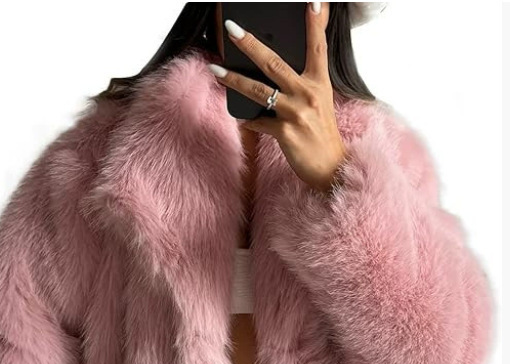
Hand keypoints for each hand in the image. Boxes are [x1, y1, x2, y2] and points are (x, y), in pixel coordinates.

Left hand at [207, 3, 346, 192]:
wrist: (329, 167)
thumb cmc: (321, 134)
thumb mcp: (320, 101)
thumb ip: (303, 82)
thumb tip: (277, 69)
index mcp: (319, 82)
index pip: (317, 46)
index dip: (315, 23)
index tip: (312, 2)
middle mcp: (308, 94)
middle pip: (274, 62)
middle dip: (250, 44)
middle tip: (232, 29)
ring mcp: (296, 113)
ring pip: (258, 90)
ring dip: (233, 79)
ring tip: (215, 70)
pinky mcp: (285, 132)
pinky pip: (258, 122)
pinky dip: (249, 120)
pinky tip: (243, 119)